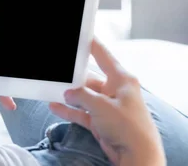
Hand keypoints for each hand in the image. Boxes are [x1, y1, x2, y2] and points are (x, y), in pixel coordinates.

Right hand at [49, 39, 164, 165]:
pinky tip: (54, 106)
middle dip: (72, 77)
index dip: (90, 44)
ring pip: (83, 95)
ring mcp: (107, 105)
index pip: (103, 55)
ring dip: (68, 95)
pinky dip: (69, 110)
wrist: (136, 156)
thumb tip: (67, 94)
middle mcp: (114, 90)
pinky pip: (81, 111)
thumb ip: (80, 96)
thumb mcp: (101, 105)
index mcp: (121, 79)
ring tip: (51, 89)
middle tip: (56, 70)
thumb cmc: (128, 127)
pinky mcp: (101, 120)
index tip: (78, 34)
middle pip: (88, 77)